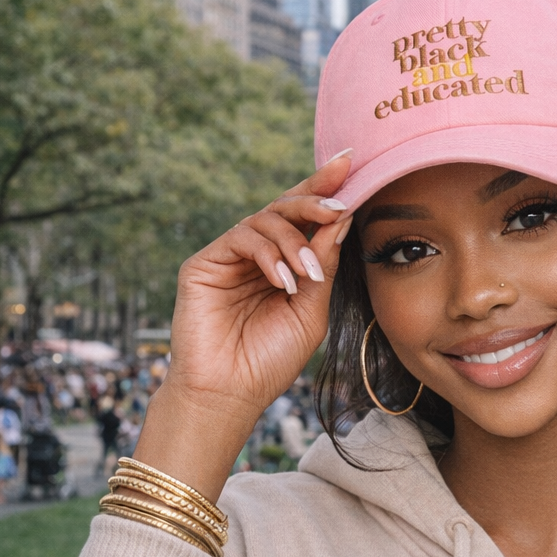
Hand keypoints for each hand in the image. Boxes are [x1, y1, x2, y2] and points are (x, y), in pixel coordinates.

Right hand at [163, 152, 352, 422]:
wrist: (231, 394)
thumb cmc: (270, 360)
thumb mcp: (310, 310)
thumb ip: (323, 264)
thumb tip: (342, 217)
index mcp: (283, 264)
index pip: (305, 219)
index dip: (325, 189)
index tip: (351, 162)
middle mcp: (256, 255)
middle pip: (284, 207)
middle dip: (314, 197)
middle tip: (339, 201)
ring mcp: (229, 257)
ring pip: (266, 220)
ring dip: (295, 241)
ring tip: (307, 273)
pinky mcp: (204, 264)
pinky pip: (242, 238)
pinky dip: (269, 255)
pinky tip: (283, 281)